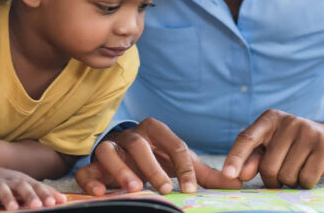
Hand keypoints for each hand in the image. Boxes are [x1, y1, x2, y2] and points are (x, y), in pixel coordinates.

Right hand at [0, 167, 66, 210]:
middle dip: (30, 196)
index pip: (37, 187)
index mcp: (24, 181)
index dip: (46, 194)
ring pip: (2, 191)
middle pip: (22, 187)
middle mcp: (11, 182)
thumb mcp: (26, 185)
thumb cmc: (11, 184)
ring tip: (12, 209)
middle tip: (37, 206)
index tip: (55, 203)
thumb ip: (43, 192)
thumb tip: (63, 200)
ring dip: (8, 199)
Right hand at [75, 117, 240, 194]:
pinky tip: (102, 192)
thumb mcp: (179, 164)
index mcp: (155, 131)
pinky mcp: (93, 164)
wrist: (127, 156)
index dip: (184, 165)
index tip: (192, 188)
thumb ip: (203, 173)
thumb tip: (236, 181)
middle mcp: (131, 135)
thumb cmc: (158, 160)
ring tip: (134, 188)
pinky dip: (92, 178)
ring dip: (121, 169)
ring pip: (109, 150)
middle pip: (139, 143)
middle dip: (151, 165)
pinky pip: (87, 168)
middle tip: (164, 187)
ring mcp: (110, 147)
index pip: (173, 143)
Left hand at [222, 109, 323, 188]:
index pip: (246, 138)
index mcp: (270, 118)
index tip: (227, 175)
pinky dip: (305, 183)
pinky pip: (306, 180)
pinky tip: (310, 170)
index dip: (235, 158)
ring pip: (286, 176)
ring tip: (298, 167)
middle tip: (282, 172)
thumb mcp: (271, 145)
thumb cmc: (293, 145)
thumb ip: (252, 157)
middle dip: (272, 178)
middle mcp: (288, 121)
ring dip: (290, 182)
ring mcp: (307, 133)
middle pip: (268, 167)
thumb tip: (237, 174)